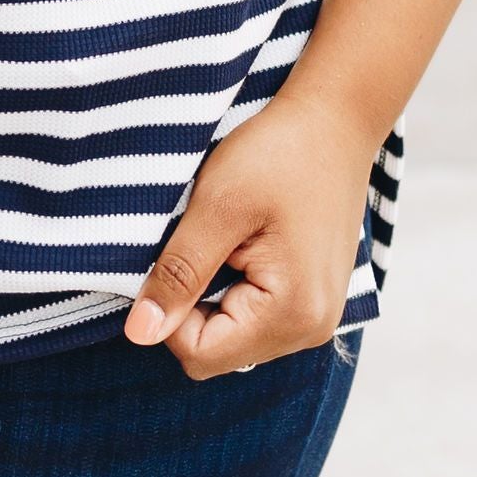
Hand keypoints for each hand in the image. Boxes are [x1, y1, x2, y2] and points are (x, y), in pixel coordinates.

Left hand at [122, 94, 375, 377]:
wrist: (336, 121)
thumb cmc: (279, 154)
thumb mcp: (216, 208)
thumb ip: (178, 274)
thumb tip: (140, 334)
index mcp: (293, 313)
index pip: (199, 354)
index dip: (170, 311)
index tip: (181, 252)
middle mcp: (312, 329)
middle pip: (217, 351)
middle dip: (195, 302)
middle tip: (211, 240)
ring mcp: (318, 317)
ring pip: (233, 336)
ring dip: (215, 292)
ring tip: (232, 238)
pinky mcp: (314, 300)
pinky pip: (255, 317)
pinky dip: (235, 287)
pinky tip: (246, 243)